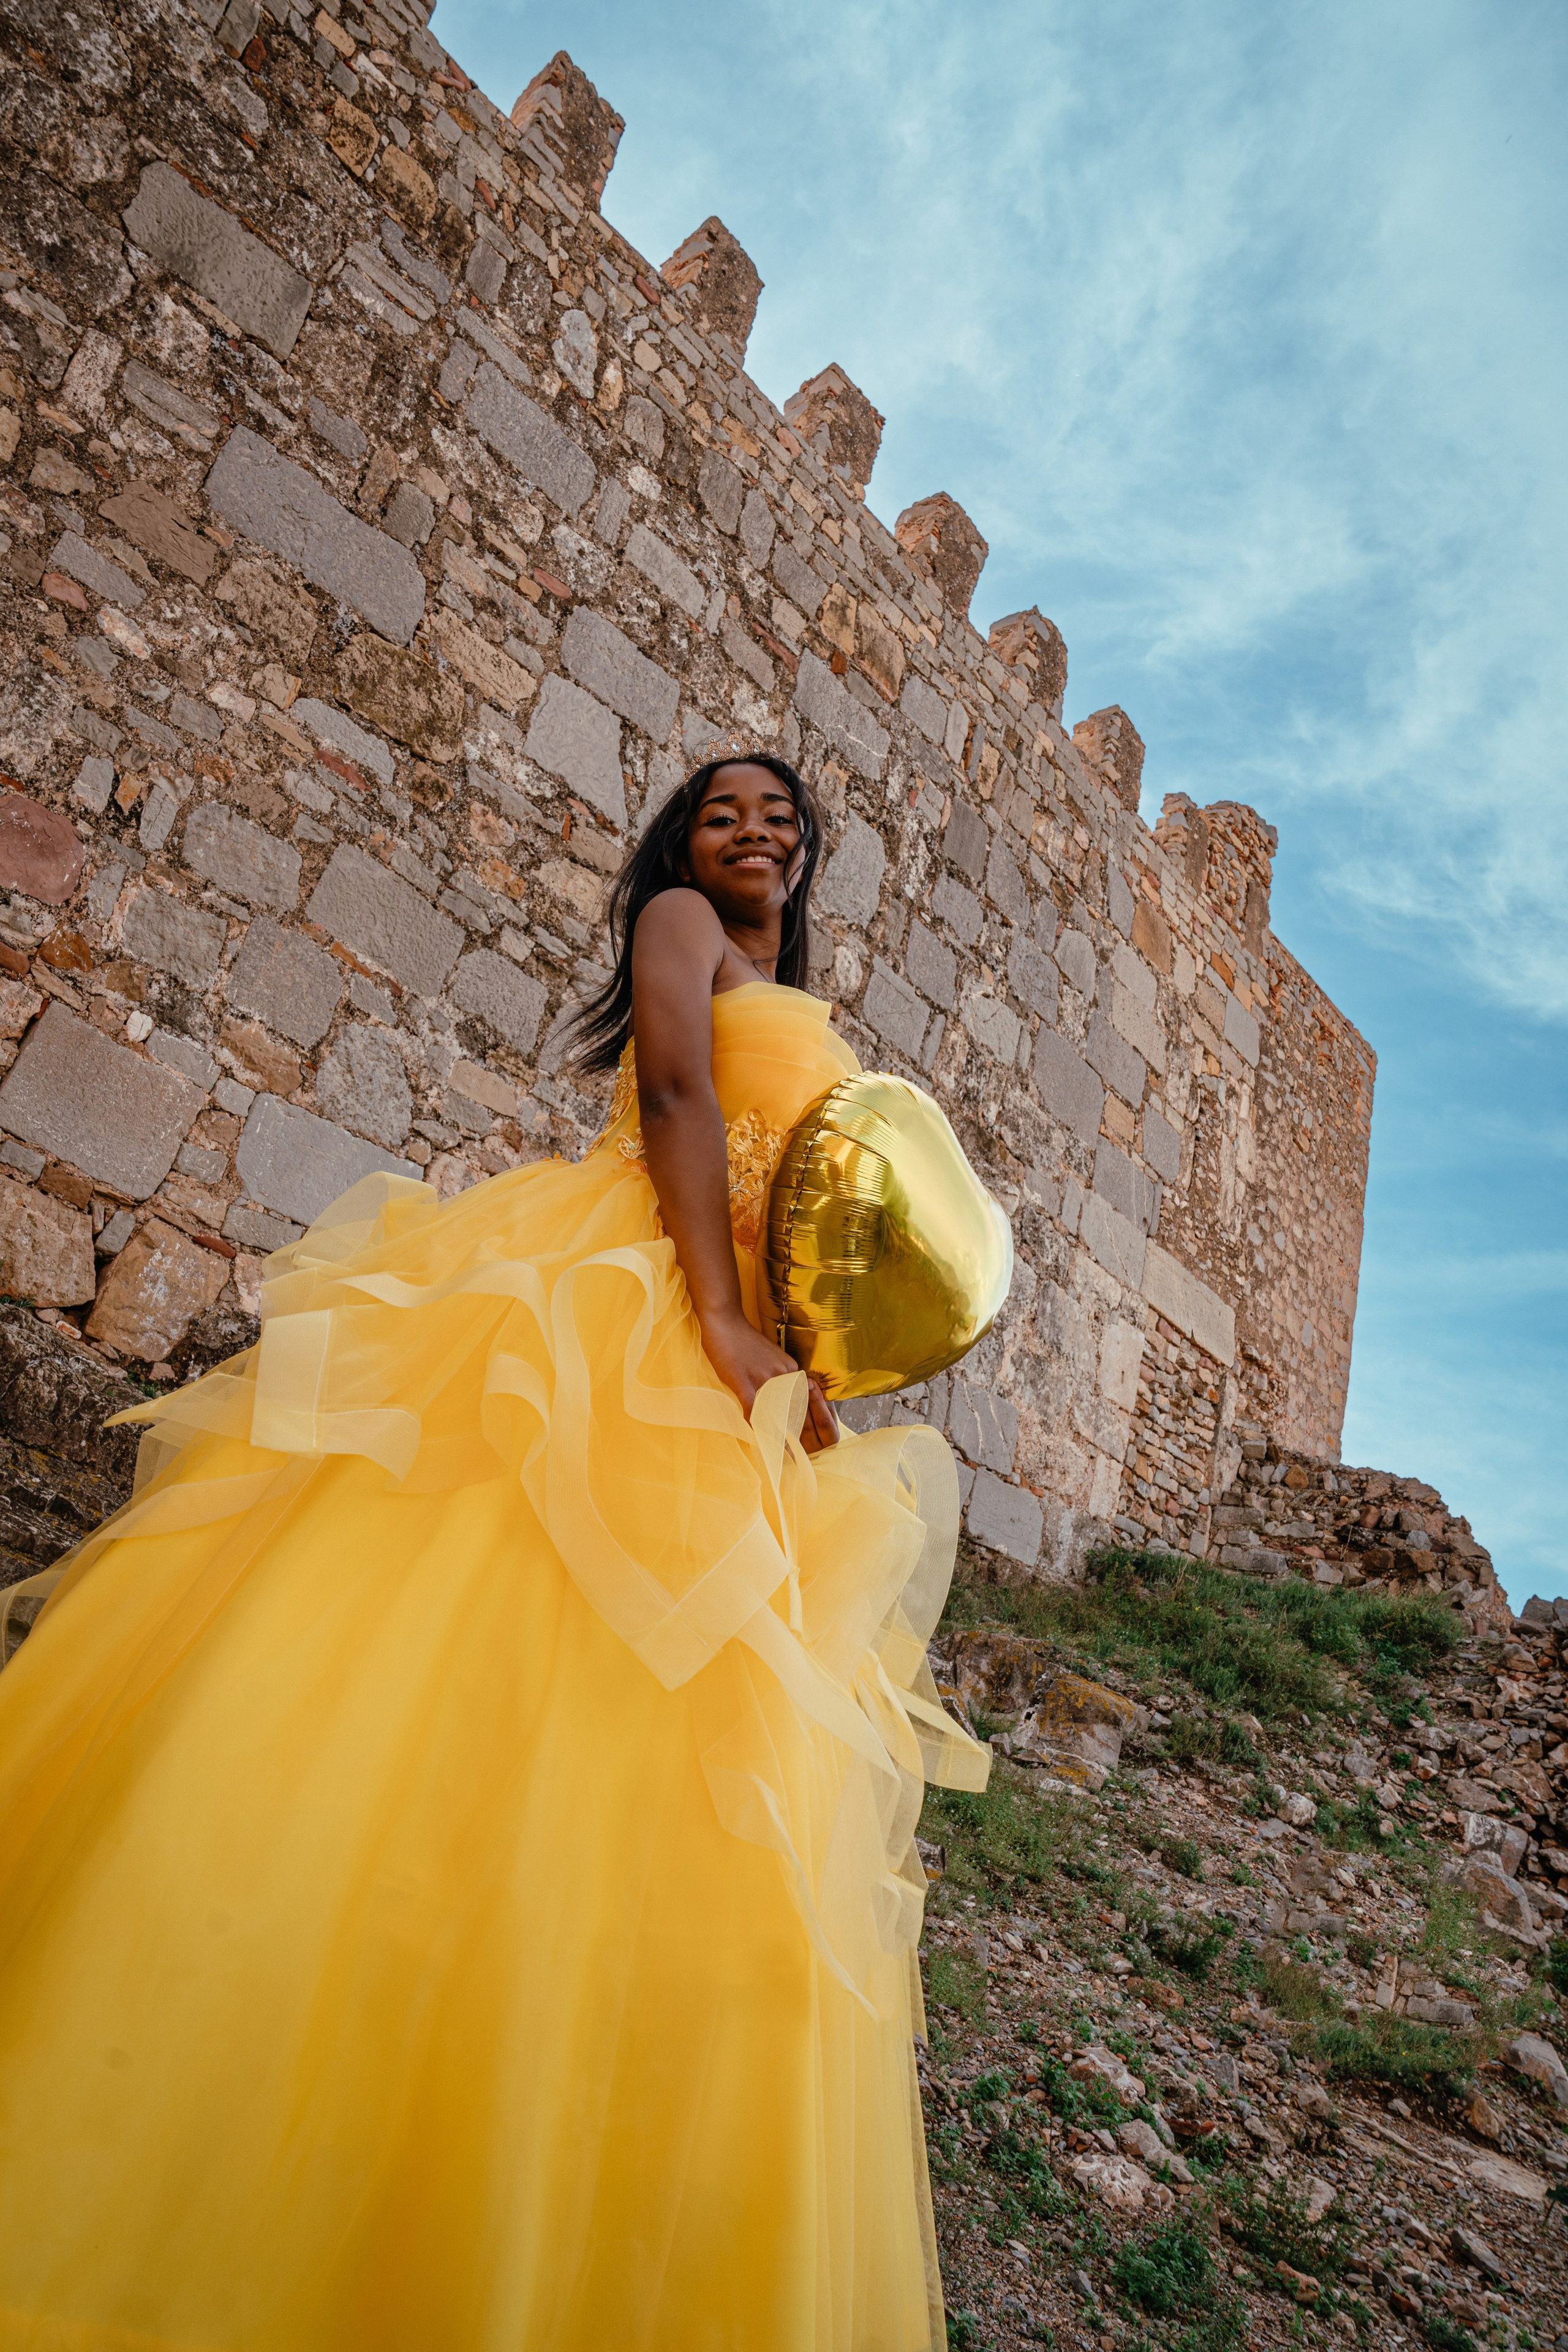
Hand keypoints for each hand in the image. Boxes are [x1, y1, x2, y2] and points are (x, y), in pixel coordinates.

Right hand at [700, 1309, 838, 1452]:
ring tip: (783, 1460)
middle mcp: (783, 1375)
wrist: (724, 1319)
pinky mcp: (744, 1380)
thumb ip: (775, 1378)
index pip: (803, 1404)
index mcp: (790, 1371)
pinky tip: (758, 1443)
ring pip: (776, 1416)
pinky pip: (753, 1411)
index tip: (802, 1445)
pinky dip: (757, 1429)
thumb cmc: (742, 1340)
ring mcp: (764, 1378)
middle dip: (795, 1438)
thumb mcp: (767, 1358)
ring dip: (778, 1439)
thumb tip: (777, 1401)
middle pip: (793, 1413)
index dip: (803, 1426)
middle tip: (796, 1459)